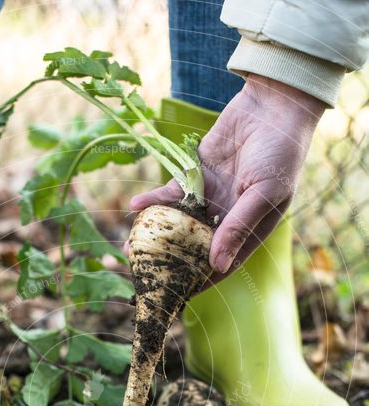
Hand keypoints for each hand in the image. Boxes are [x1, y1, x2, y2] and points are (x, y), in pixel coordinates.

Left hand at [130, 75, 325, 278]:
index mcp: (249, 230)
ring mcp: (210, 197)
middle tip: (142, 272)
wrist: (275, 104)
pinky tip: (135, 206)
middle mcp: (227, 218)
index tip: (174, 295)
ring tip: (129, 247)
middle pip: (194, 248)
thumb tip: (217, 265)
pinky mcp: (196, 175)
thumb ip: (238, 227)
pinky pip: (172, 193)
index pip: (220, 264)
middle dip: (168, 261)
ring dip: (155, 234)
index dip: (198, 281)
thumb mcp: (264, 192)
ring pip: (178, 223)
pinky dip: (155, 200)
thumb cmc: (281, 152)